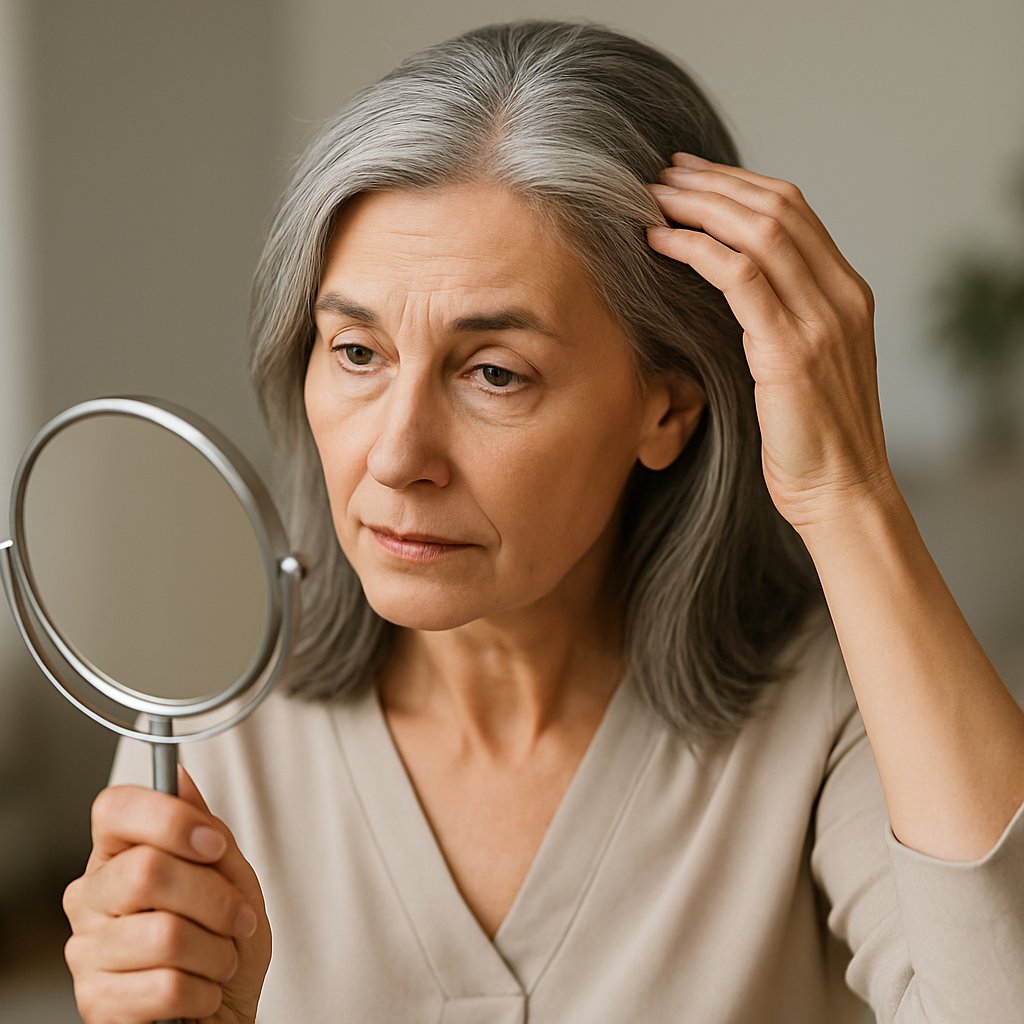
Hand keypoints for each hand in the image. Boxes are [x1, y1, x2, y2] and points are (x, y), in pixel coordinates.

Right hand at [63, 765, 270, 1023]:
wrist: (227, 1012)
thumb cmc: (227, 939)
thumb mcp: (232, 875)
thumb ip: (206, 828)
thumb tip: (178, 777)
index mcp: (119, 854)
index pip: (114, 809)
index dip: (169, 820)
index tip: (214, 845)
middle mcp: (91, 896)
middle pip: (147, 871)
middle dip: (213, 898)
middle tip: (238, 918)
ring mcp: (87, 950)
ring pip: (164, 935)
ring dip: (216, 952)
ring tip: (220, 960)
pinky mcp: (95, 1002)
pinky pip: (165, 986)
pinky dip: (204, 991)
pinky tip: (201, 991)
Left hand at [645, 152, 898, 531]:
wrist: (840, 491)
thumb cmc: (811, 438)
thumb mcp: (804, 364)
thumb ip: (781, 318)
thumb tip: (730, 288)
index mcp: (846, 293)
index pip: (794, 212)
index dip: (738, 185)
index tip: (691, 175)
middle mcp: (840, 296)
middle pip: (776, 208)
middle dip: (714, 183)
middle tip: (662, 174)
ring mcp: (820, 320)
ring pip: (759, 232)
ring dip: (700, 207)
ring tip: (653, 197)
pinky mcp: (791, 350)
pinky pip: (738, 278)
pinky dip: (695, 250)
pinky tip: (660, 242)